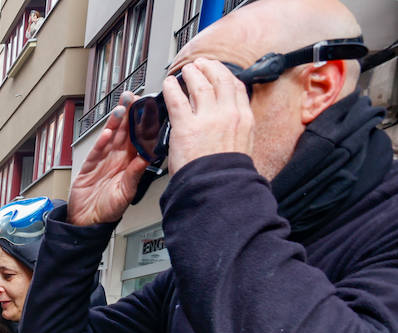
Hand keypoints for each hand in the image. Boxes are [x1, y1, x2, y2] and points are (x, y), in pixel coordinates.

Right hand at [66, 91, 149, 225]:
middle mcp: (118, 159)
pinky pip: (97, 150)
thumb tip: (146, 157)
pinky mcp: (90, 165)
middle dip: (130, 115)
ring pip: (112, 136)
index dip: (144, 124)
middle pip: (125, 132)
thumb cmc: (109, 210)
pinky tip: (107, 131)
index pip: (140, 140)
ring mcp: (104, 161)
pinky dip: (101, 141)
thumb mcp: (126, 191)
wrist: (87, 221)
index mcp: (131, 164)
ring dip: (117, 122)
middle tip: (134, 98)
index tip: (149, 110)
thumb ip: (135, 173)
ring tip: (121, 107)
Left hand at [163, 59, 252, 173]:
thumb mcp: (242, 146)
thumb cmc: (225, 174)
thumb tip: (231, 124)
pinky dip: (172, 88)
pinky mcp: (186, 126)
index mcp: (244, 119)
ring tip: (185, 70)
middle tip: (201, 64)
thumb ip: (236, 130)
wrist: (217, 187)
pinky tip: (169, 83)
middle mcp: (228, 114)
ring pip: (199, 85)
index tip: (220, 72)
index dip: (226, 75)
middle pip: (220, 80)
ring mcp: (207, 118)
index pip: (236, 88)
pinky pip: (177, 99)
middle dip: (210, 68)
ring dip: (192, 74)